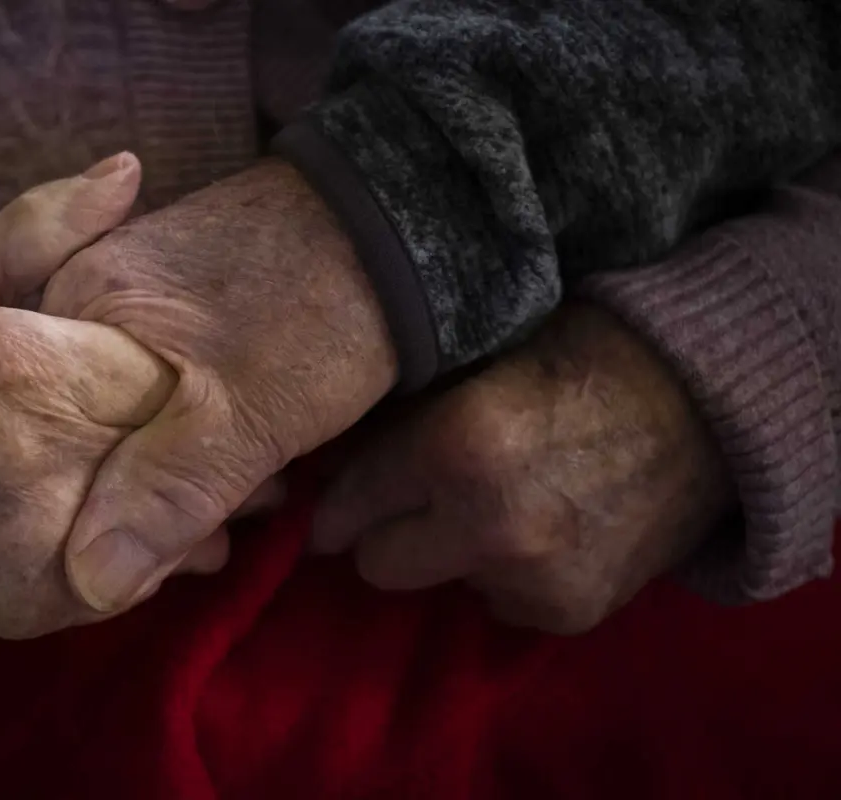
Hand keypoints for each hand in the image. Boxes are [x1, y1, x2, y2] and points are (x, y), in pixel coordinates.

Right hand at [0, 155, 224, 638]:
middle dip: (203, 425)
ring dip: (198, 488)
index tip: (186, 355)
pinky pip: (148, 569)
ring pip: (180, 516)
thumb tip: (129, 170)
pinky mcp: (49, 608)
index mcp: (12, 373)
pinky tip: (147, 508)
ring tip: (182, 454)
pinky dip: (161, 539)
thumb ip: (48, 226)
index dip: (183, 363)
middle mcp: (29, 471)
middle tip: (215, 402)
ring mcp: (40, 552)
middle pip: (180, 445)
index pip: (162, 367)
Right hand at [40, 160, 397, 612]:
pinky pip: (148, 384)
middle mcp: (80, 290)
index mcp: (75, 309)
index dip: (89, 503)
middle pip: (74, 426)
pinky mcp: (167, 294)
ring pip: (116, 411)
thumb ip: (169, 491)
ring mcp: (125, 285)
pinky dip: (186, 425)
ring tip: (243, 490)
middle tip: (222, 517)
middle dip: (136, 486)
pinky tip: (236, 449)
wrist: (395, 224)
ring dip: (170, 462)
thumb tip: (91, 582)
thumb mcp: (248, 416)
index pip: (39, 434)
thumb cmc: (322, 315)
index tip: (165, 539)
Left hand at [312, 303, 734, 633]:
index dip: (336, 502)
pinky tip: (546, 527)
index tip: (330, 508)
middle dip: (384, 535)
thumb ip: (404, 412)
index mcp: (457, 445)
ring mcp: (533, 579)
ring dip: (453, 553)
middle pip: (379, 566)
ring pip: (441, 584)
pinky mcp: (570, 613)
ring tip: (499, 502)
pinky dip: (508, 574)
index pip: (349, 503)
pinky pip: (501, 603)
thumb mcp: (479, 358)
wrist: (708, 403)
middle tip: (408, 505)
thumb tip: (329, 456)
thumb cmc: (584, 356)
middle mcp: (489, 525)